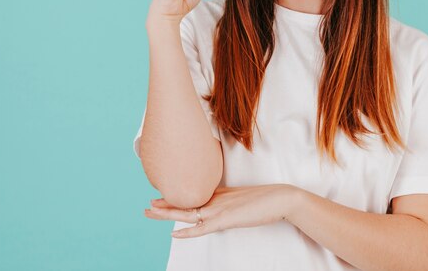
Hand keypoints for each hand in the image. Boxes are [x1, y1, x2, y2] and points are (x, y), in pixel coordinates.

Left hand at [143, 184, 295, 237]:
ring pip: (188, 212)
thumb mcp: (241, 199)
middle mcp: (215, 199)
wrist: (279, 198)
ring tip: (151, 212)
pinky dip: (188, 232)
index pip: (191, 196)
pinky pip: (202, 228)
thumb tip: (222, 207)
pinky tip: (175, 233)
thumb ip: (229, 202)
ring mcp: (219, 209)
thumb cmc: (264, 200)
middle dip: (165, 205)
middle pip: (185, 202)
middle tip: (148, 205)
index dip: (175, 198)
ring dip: (168, 213)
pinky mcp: (226, 219)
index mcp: (218, 194)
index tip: (160, 198)